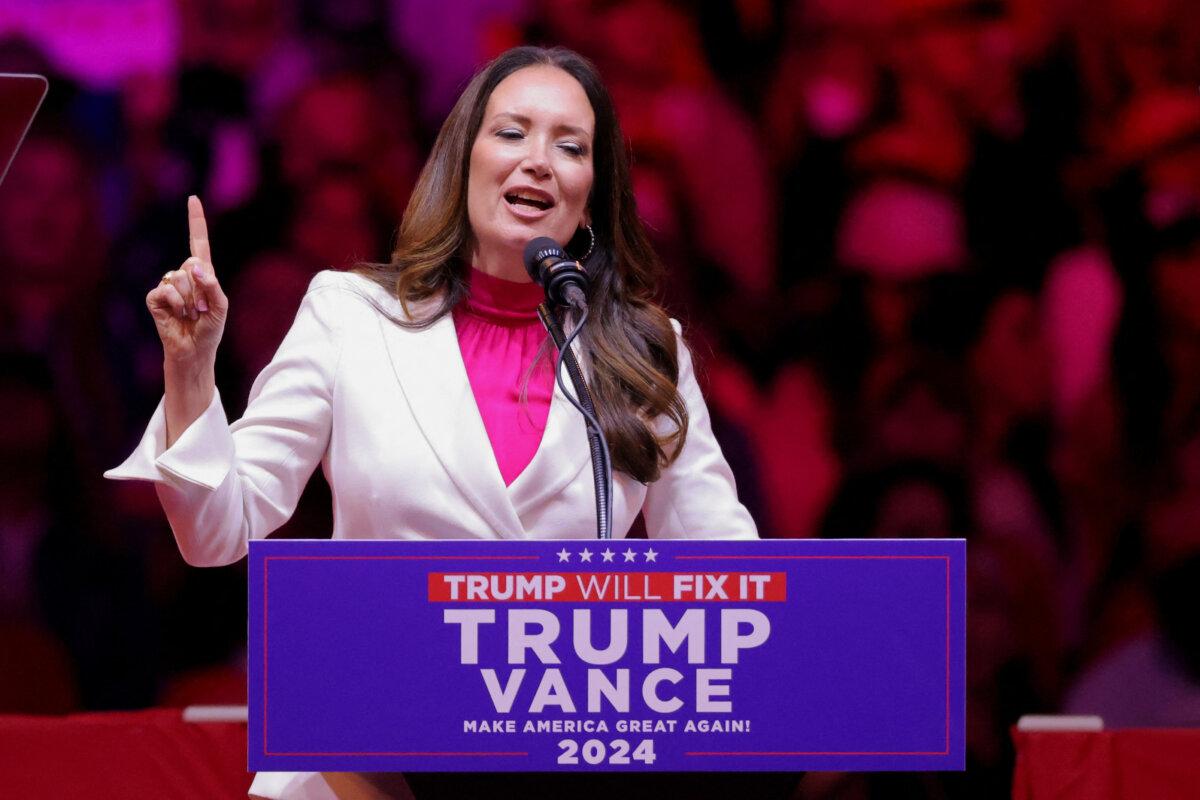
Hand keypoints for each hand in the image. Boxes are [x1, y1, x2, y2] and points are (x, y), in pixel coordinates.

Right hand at [146, 196, 228, 368]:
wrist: (194, 351)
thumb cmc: (210, 330)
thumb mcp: (221, 307)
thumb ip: (212, 285)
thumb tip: (194, 267)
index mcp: (202, 274)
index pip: (198, 242)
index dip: (196, 221)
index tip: (193, 198)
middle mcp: (183, 275)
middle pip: (192, 263)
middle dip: (201, 289)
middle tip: (203, 309)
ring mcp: (167, 285)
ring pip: (178, 277)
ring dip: (190, 300)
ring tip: (191, 315)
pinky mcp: (155, 298)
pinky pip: (164, 290)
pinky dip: (176, 304)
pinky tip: (178, 316)